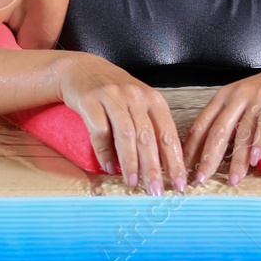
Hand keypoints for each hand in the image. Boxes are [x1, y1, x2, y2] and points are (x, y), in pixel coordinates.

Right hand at [54, 51, 185, 193]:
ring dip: (130, 162)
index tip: (179, 183)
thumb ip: (151, 128)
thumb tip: (164, 167)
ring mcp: (112, 96)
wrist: (81, 69)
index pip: (168, 134)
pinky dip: (104, 152)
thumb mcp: (138, 103)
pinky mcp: (90, 99)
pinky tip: (108, 167)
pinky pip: (99, 130)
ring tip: (133, 183)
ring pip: (126, 134)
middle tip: (156, 191)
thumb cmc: (114, 92)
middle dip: (153, 168)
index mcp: (152, 99)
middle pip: (148, 137)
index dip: (175, 161)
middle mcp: (134, 96)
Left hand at [183, 53, 260, 186]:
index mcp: (224, 96)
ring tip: (234, 179)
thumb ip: (233, 120)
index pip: (201, 124)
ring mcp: (259, 95)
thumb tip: (214, 151)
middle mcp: (237, 94)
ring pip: (242, 130)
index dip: (191, 147)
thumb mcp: (246, 102)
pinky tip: (255, 159)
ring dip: (237, 158)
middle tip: (202, 179)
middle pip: (218, 130)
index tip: (184, 168)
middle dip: (208, 157)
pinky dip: (260, 142)